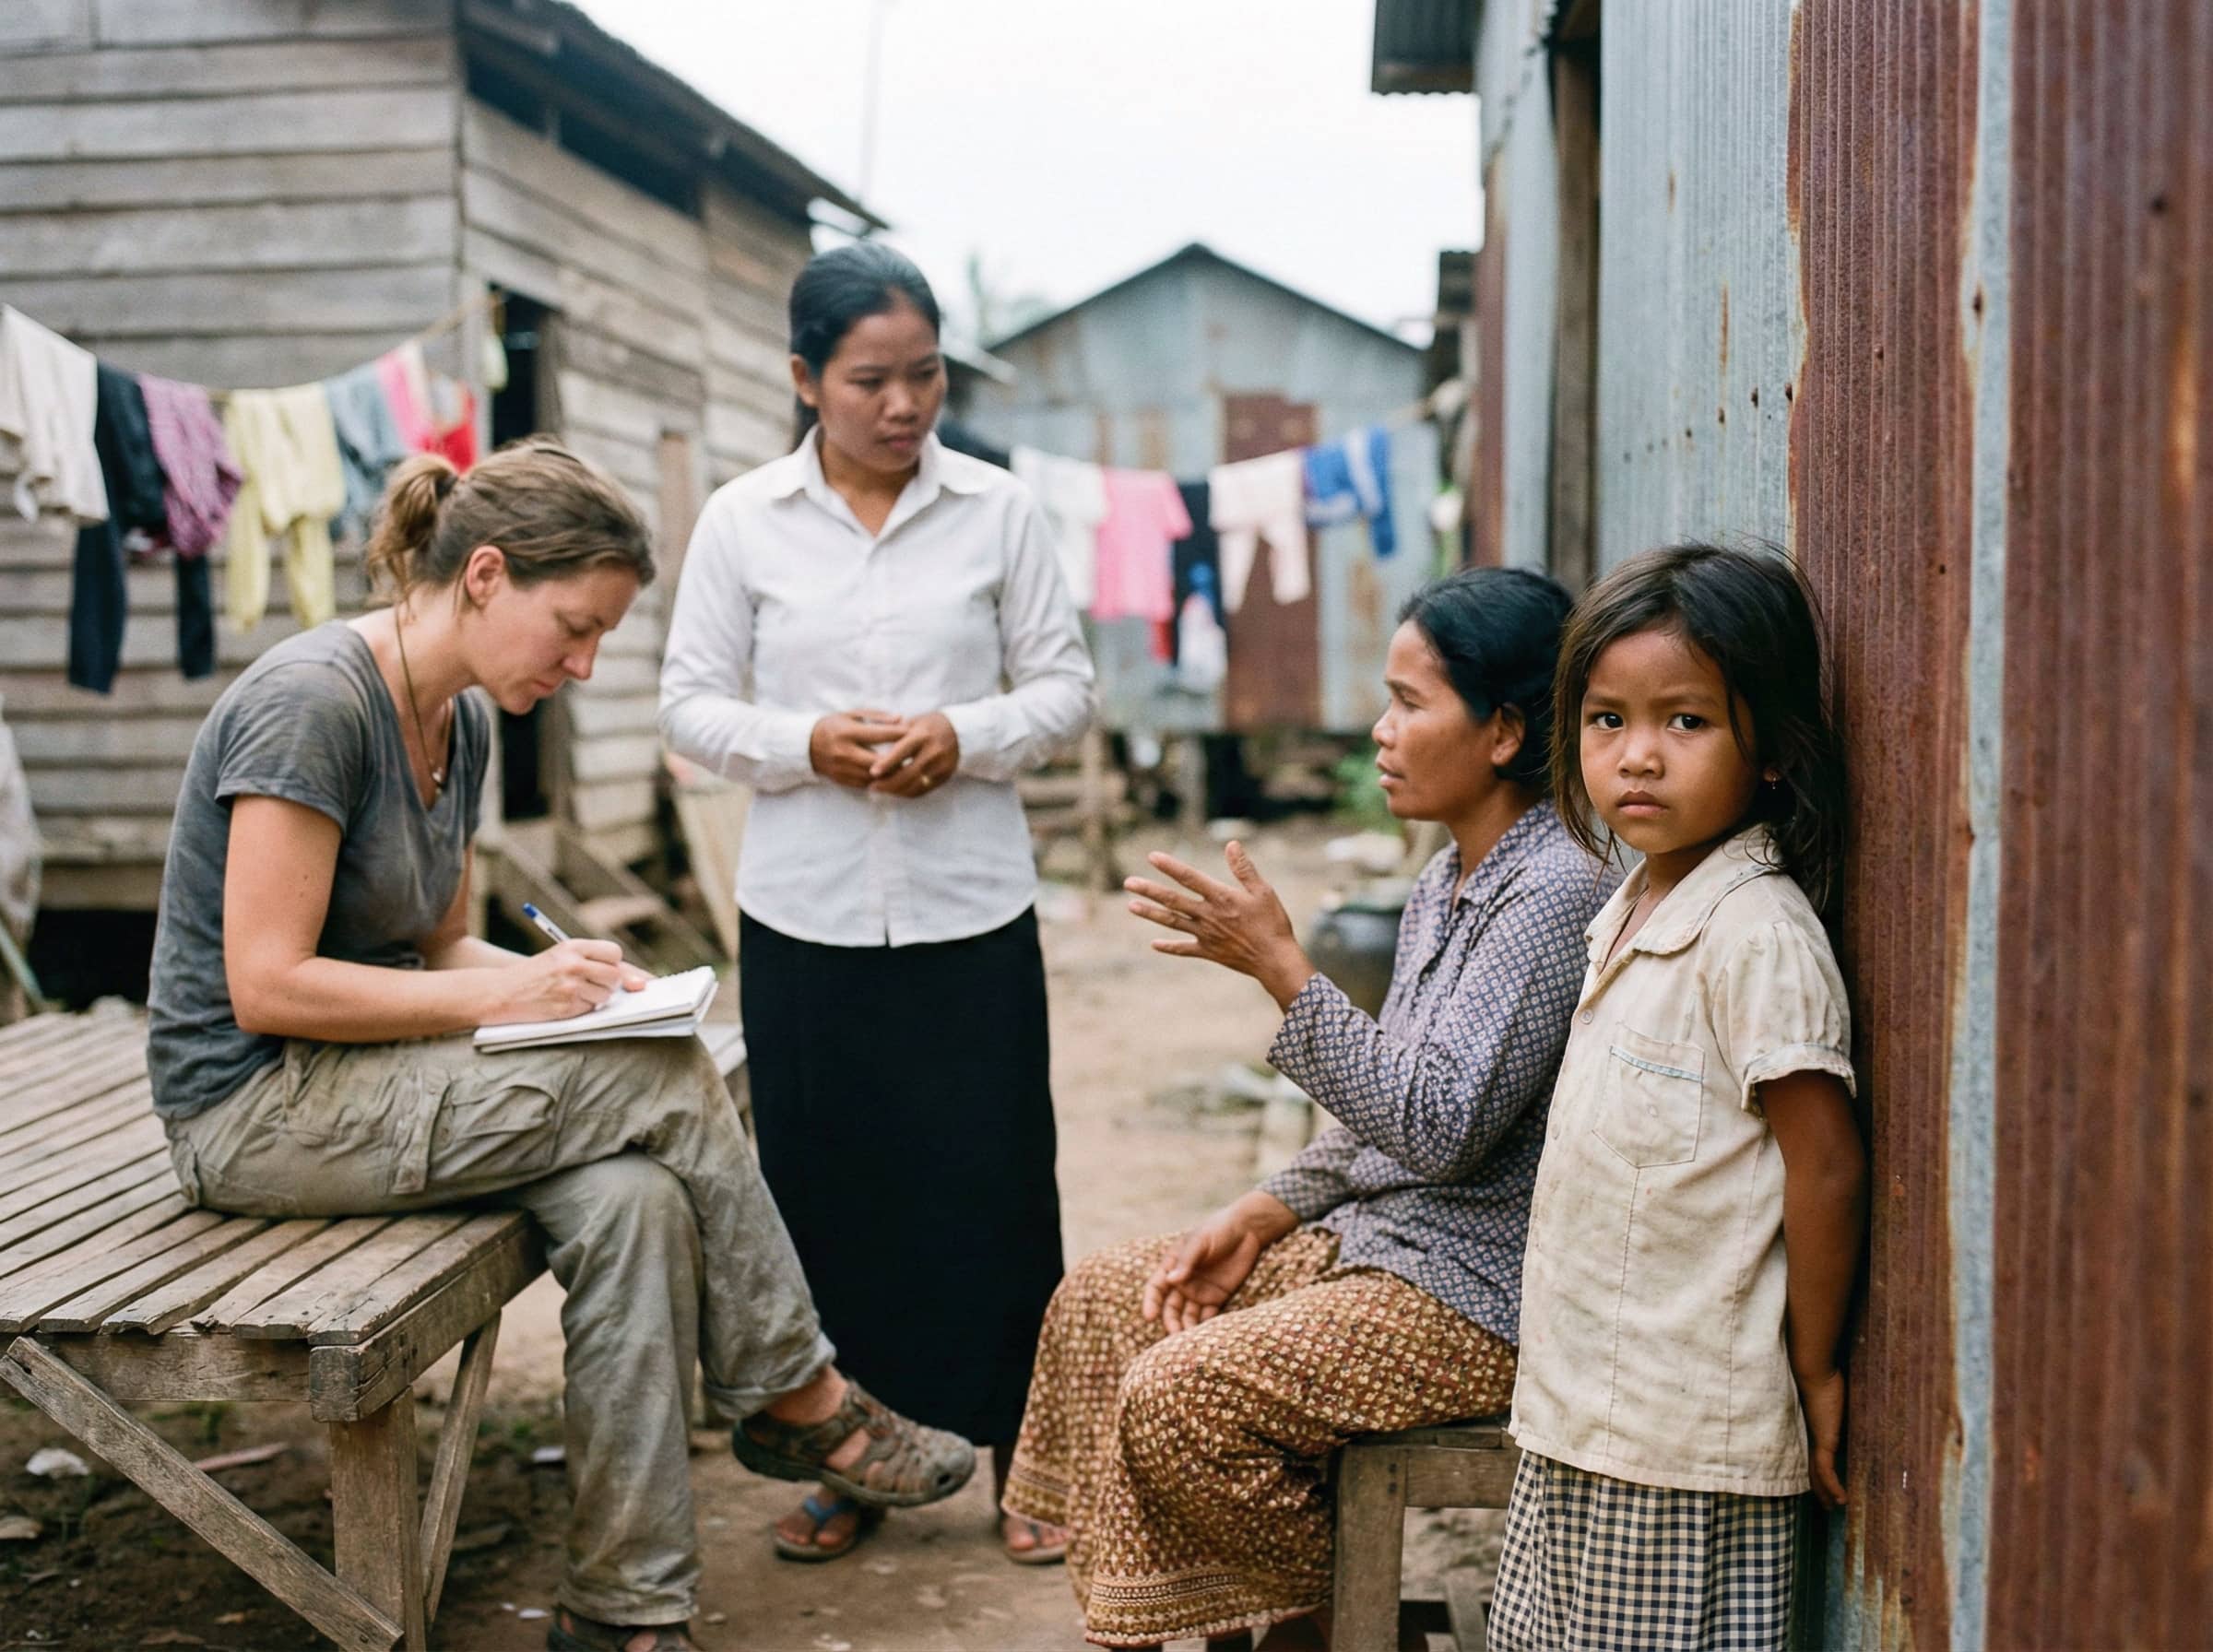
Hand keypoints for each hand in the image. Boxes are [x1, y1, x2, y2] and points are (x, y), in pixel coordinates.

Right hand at [481, 939, 640, 1024]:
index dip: (613, 964)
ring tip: (571, 992)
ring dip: (595, 998)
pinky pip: (590, 1010)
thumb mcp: (562, 957)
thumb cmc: (536, 974)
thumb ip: (599, 963)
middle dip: (607, 983)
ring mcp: (570, 987)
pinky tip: (564, 1003)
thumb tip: (643, 982)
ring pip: (605, 996)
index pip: (614, 953)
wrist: (500, 992)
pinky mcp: (566, 1007)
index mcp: (573, 946)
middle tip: (586, 983)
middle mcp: (573, 964)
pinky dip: (582, 1009)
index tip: (604, 969)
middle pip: (615, 976)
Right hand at [810, 710, 906, 787]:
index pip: (878, 734)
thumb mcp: (852, 715)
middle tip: (913, 755)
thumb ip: (877, 716)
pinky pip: (866, 784)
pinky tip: (891, 776)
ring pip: (874, 776)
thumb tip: (900, 718)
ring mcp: (842, 768)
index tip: (913, 732)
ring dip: (891, 773)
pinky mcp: (842, 780)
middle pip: (878, 760)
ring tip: (906, 767)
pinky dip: (880, 781)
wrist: (807, 745)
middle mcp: (844, 752)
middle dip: (897, 759)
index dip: (898, 734)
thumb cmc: (834, 726)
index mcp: (847, 732)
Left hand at [867, 710, 960, 797]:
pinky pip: (923, 790)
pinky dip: (907, 793)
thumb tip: (874, 747)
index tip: (872, 772)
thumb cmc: (929, 725)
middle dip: (888, 783)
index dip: (886, 763)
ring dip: (896, 791)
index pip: (902, 751)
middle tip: (871, 787)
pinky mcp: (944, 777)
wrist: (960, 732)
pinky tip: (895, 791)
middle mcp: (933, 752)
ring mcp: (941, 766)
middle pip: (908, 774)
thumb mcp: (913, 723)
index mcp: (922, 735)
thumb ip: (895, 735)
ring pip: (915, 786)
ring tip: (881, 790)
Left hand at [1126, 842, 1316, 1008]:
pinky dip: (1169, 947)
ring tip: (1131, 906)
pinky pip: (1184, 949)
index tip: (1152, 857)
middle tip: (1128, 883)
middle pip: (1173, 900)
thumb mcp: (1263, 891)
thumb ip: (1244, 868)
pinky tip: (1154, 944)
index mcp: (1221, 897)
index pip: (1189, 878)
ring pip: (1172, 922)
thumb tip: (1231, 844)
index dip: (1170, 866)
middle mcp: (1208, 915)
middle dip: (1149, 890)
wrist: (1275, 959)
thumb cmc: (1272, 923)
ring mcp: (1206, 935)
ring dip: (1151, 914)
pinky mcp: (1208, 951)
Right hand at [1142, 1193, 1296, 1332]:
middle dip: (1171, 1322)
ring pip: (1188, 1315)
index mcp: (1173, 1266)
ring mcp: (1200, 1291)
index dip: (1151, 1302)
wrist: (1247, 1231)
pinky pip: (1208, 1315)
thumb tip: (1171, 1281)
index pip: (1156, 1287)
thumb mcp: (1200, 1241)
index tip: (1149, 1316)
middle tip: (1174, 1335)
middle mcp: (1183, 1282)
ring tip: (1190, 1341)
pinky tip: (1206, 1334)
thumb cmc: (1218, 1230)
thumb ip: (1186, 1260)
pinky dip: (1205, 1326)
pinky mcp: (1217, 1297)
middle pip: (1171, 1307)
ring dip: (1186, 1327)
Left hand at [1797, 1365, 1847, 1506]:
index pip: (1816, 1455)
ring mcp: (1816, 1441)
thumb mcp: (1844, 1399)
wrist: (1814, 1370)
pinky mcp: (1822, 1442)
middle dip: (1820, 1488)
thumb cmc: (1829, 1378)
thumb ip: (1851, 1410)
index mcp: (1815, 1428)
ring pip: (1817, 1474)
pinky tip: (1841, 1499)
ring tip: (1834, 1506)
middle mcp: (1813, 1437)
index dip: (1821, 1471)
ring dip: (1826, 1492)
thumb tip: (1870, 1410)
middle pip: (1813, 1469)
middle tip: (1828, 1504)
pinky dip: (1832, 1487)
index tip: (1830, 1482)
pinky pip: (1825, 1471)